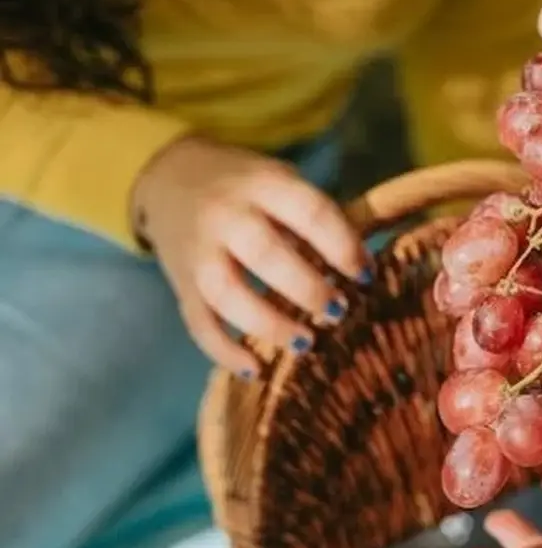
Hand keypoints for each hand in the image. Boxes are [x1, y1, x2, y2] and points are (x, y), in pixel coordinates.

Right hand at [132, 136, 369, 374]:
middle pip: (266, 255)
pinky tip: (255, 369)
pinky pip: (198, 322)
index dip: (342, 246)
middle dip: (308, 289)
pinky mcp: (181, 284)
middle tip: (338, 311)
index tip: (365, 275)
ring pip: (228, 293)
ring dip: (270, 324)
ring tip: (306, 343)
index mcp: (264, 183)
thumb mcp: (281, 179)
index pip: (309, 212)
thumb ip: (315, 216)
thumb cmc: (247, 185)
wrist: (171, 178)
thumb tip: (361, 266)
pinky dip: (224, 351)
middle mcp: (226, 215)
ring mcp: (198, 251)